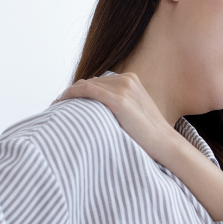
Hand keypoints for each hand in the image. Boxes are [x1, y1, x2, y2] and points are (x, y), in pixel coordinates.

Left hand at [53, 73, 179, 163]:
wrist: (164, 144)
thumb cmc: (149, 135)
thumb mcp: (135, 112)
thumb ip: (121, 104)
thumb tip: (97, 110)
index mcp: (131, 79)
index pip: (98, 81)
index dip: (80, 91)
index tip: (67, 102)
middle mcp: (127, 80)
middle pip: (90, 82)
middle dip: (73, 93)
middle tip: (59, 106)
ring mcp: (123, 88)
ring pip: (85, 85)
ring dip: (69, 94)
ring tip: (57, 107)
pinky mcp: (118, 100)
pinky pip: (86, 90)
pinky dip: (70, 94)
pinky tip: (60, 102)